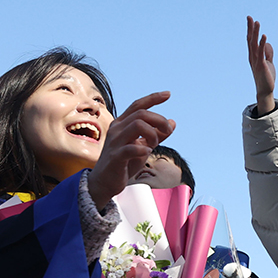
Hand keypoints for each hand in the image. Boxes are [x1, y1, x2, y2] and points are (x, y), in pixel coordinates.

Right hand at [87, 92, 175, 209]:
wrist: (105, 183)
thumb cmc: (124, 163)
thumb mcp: (144, 146)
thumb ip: (157, 135)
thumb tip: (172, 122)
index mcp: (122, 124)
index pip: (138, 105)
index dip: (153, 98)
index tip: (168, 94)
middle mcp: (117, 129)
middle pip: (141, 114)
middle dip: (159, 120)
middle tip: (166, 132)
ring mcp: (115, 142)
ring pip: (137, 125)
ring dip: (152, 134)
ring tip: (153, 145)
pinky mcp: (115, 157)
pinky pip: (131, 148)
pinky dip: (143, 149)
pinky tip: (147, 152)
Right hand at [246, 16, 276, 115]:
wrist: (265, 90)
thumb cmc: (266, 76)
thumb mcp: (268, 62)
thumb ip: (268, 53)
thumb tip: (267, 43)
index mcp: (253, 55)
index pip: (251, 40)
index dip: (250, 30)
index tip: (250, 19)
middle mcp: (253, 56)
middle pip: (251, 40)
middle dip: (250, 28)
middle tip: (250, 17)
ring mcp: (256, 60)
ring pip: (255, 44)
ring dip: (256, 33)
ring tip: (257, 22)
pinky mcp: (262, 64)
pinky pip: (261, 52)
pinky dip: (262, 43)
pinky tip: (264, 36)